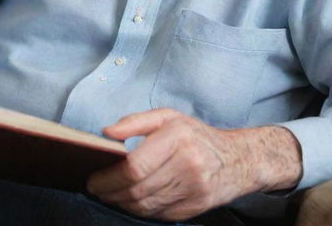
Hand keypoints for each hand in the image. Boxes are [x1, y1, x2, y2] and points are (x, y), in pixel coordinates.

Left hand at [87, 108, 301, 221]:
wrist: (238, 159)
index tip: (93, 178)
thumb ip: (134, 121)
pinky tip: (130, 201)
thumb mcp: (168, 116)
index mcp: (177, 138)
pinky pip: (159, 214)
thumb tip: (106, 133)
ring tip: (109, 195)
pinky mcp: (197, 208)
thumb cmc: (196, 134)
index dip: (109, 177)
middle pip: (138, 190)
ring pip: (146, 205)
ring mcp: (194, 190)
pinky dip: (140, 210)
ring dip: (122, 203)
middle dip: (110, 193)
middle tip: (95, 188)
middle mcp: (188, 165)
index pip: (135, 167)